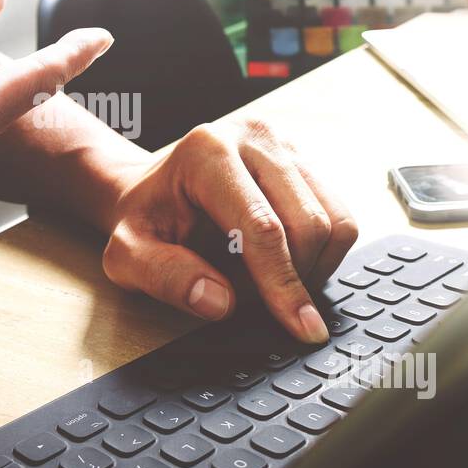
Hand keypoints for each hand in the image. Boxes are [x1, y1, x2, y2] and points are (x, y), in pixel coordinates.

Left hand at [99, 118, 357, 343]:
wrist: (148, 189)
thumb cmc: (141, 221)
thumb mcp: (128, 254)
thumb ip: (165, 277)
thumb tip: (220, 302)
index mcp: (208, 152)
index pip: (262, 227)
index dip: (282, 284)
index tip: (301, 329)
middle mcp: (255, 138)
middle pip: (308, 224)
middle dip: (291, 279)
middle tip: (252, 299)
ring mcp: (285, 146)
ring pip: (334, 221)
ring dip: (311, 268)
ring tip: (264, 279)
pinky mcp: (304, 161)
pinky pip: (339, 217)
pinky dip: (320, 254)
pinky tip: (283, 262)